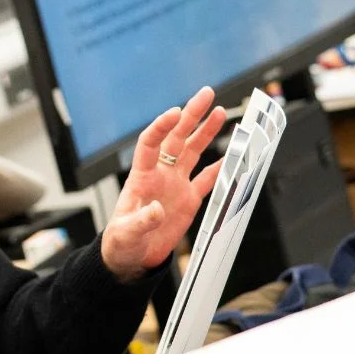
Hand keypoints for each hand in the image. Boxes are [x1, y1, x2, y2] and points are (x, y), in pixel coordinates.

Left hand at [102, 86, 225, 281]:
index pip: (150, 143)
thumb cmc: (121, 242)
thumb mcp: (126, 233)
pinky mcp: (188, 200)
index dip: (161, 126)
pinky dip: (221, 167)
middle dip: (191, 116)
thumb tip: (155, 209)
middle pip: (176, 138)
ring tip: (220, 112)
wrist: (132, 258)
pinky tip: (233, 155)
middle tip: (206, 94)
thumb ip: (141, 221)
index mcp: (141, 177)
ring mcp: (175, 185)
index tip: (175, 112)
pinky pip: (207, 179)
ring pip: (193, 152)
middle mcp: (160, 175)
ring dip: (205, 132)